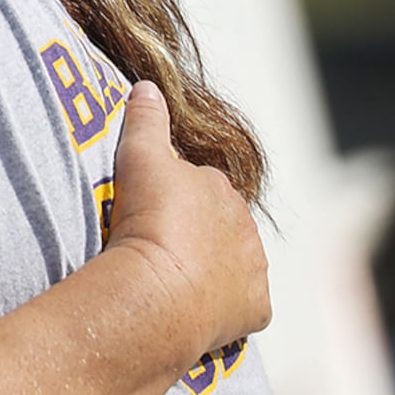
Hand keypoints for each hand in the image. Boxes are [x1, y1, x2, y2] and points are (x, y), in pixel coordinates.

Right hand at [107, 81, 271, 352]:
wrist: (160, 288)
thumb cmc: (149, 220)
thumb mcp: (139, 157)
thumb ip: (145, 120)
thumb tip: (148, 86)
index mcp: (222, 190)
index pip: (199, 187)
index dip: (172, 197)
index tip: (147, 209)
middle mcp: (246, 228)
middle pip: (219, 226)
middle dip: (195, 232)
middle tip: (156, 243)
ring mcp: (253, 270)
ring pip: (232, 264)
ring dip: (209, 267)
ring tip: (170, 275)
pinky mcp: (255, 308)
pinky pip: (242, 304)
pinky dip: (223, 304)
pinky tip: (194, 304)